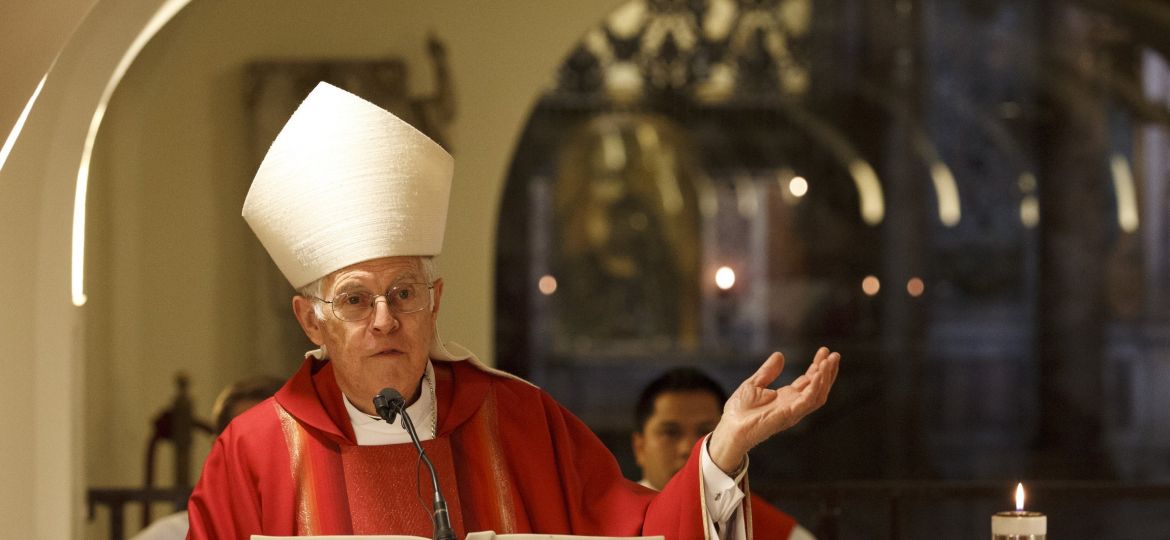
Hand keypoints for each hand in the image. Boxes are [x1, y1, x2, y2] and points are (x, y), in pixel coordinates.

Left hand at [708, 347, 840, 473]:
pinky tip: (818, 374)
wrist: (730, 427)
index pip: (809, 381)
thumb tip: (779, 355)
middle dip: (828, 371)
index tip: (824, 351)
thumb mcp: (754, 384)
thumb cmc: (739, 411)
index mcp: (787, 398)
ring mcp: (793, 411)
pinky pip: (808, 401)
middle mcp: (794, 405)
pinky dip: (816, 387)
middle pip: (818, 388)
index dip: (818, 367)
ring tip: (830, 361)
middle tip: (834, 355)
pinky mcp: (789, 415)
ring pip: (818, 395)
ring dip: (826, 378)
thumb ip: (768, 371)